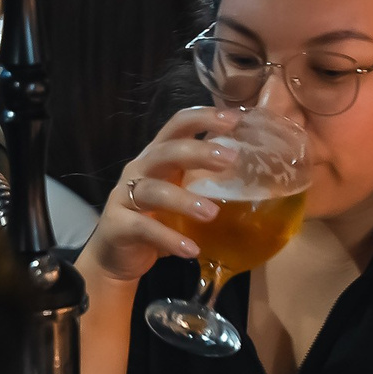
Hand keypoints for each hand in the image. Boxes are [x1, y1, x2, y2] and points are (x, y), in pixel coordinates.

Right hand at [80, 105, 242, 283]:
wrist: (117, 256)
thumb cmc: (157, 219)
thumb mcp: (182, 194)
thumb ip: (206, 182)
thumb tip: (255, 174)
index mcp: (158, 157)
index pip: (177, 125)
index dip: (203, 117)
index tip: (235, 118)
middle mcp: (139, 170)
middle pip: (166, 151)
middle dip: (198, 152)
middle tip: (230, 158)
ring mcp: (124, 196)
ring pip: (153, 190)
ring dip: (184, 200)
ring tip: (211, 214)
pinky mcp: (117, 225)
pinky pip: (144, 228)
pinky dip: (169, 239)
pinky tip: (192, 250)